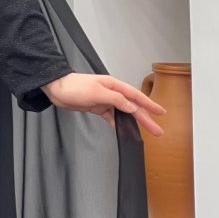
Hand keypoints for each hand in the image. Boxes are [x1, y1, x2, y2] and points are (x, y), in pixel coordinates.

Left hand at [42, 72, 165, 135]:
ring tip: (146, 131)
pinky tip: (124, 130)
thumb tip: (132, 107)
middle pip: (133, 107)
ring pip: (124, 113)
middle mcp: (112, 93)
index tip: (161, 112)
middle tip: (158, 130)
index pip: (136, 96)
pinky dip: (118, 124)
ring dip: (135, 122)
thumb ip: (116, 100)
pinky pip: (112, 117)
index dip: (149, 105)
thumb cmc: (75, 87)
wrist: (57, 89)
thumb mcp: (97, 92)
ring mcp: (106, 101)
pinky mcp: (98, 108)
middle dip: (146, 118)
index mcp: (114, 86)